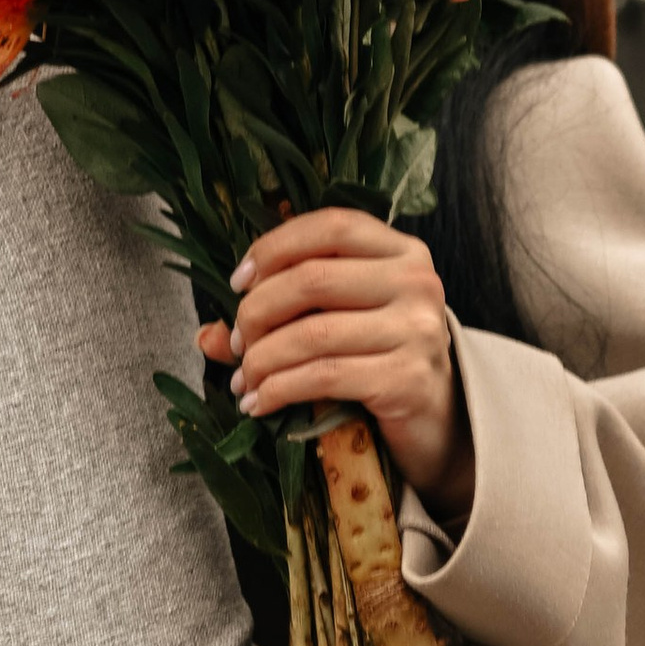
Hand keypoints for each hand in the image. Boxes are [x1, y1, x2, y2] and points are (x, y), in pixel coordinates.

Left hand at [197, 211, 472, 519]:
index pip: (330, 227)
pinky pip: (324, 376)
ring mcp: (418, 330)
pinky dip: (279, 390)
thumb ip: (279, 314)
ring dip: (261, 360)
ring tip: (243, 382)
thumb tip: (207, 335)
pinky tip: (259, 404)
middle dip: (257, 313)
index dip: (274, 247)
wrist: (437, 418)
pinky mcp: (408, 379)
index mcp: (401, 250)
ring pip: (312, 333)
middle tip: (236, 343)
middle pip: (312, 279)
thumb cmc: (379, 357)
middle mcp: (417, 281)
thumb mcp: (336, 320)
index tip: (238, 283)